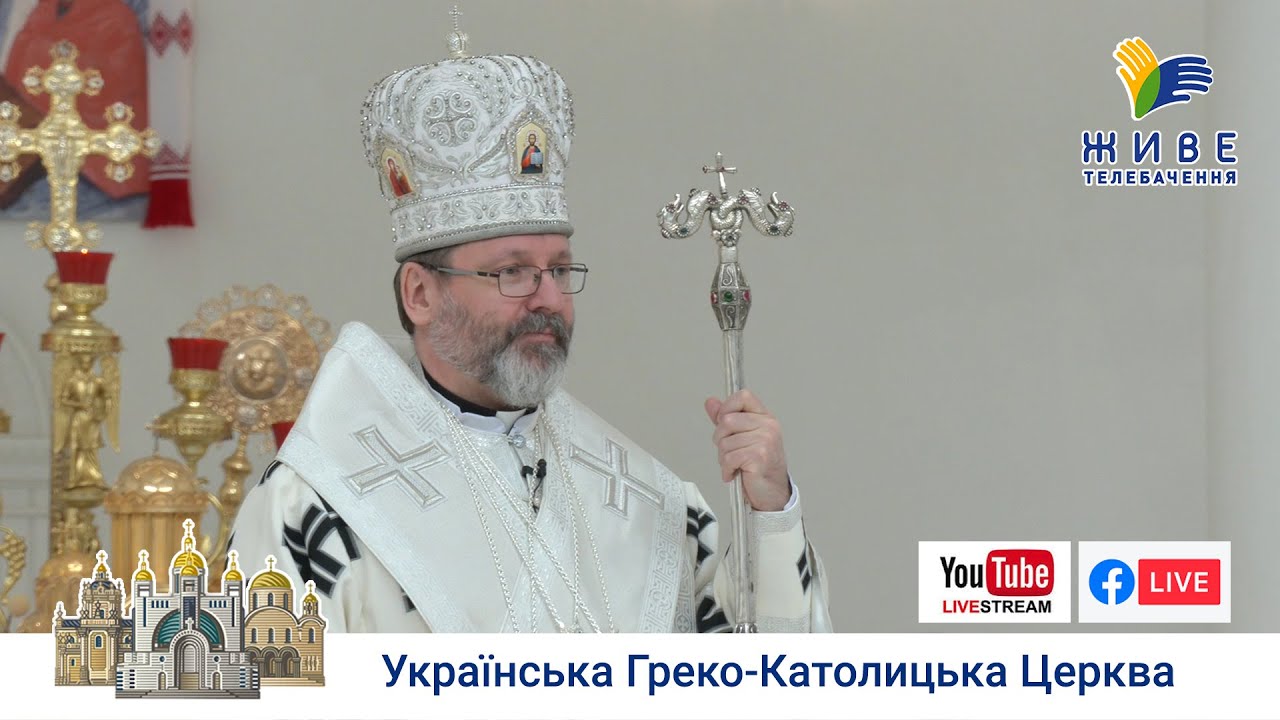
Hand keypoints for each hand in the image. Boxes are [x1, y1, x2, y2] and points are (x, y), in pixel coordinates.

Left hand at [704, 390, 789, 511]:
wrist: (772, 492)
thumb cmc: (759, 466)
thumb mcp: (742, 437)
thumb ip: (726, 418)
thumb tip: (711, 402)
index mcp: (765, 417)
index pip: (743, 396)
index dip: (727, 408)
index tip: (724, 423)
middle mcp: (768, 426)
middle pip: (727, 421)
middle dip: (721, 439)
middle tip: (730, 451)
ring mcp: (765, 440)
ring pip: (725, 442)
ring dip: (724, 458)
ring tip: (735, 464)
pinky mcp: (759, 456)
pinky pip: (729, 458)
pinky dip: (727, 469)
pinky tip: (735, 472)